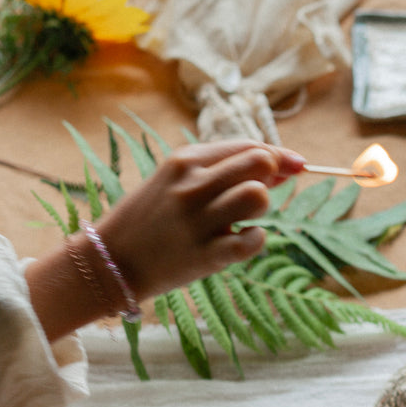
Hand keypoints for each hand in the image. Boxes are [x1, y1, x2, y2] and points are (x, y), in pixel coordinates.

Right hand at [95, 140, 304, 300]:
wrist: (109, 260)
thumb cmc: (150, 218)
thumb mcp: (176, 180)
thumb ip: (222, 170)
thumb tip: (280, 167)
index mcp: (186, 159)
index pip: (249, 146)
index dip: (280, 155)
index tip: (296, 166)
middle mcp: (192, 185)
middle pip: (261, 162)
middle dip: (273, 176)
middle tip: (259, 194)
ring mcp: (198, 220)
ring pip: (258, 196)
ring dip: (261, 208)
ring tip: (242, 220)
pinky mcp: (204, 256)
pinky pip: (253, 241)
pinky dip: (255, 241)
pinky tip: (240, 242)